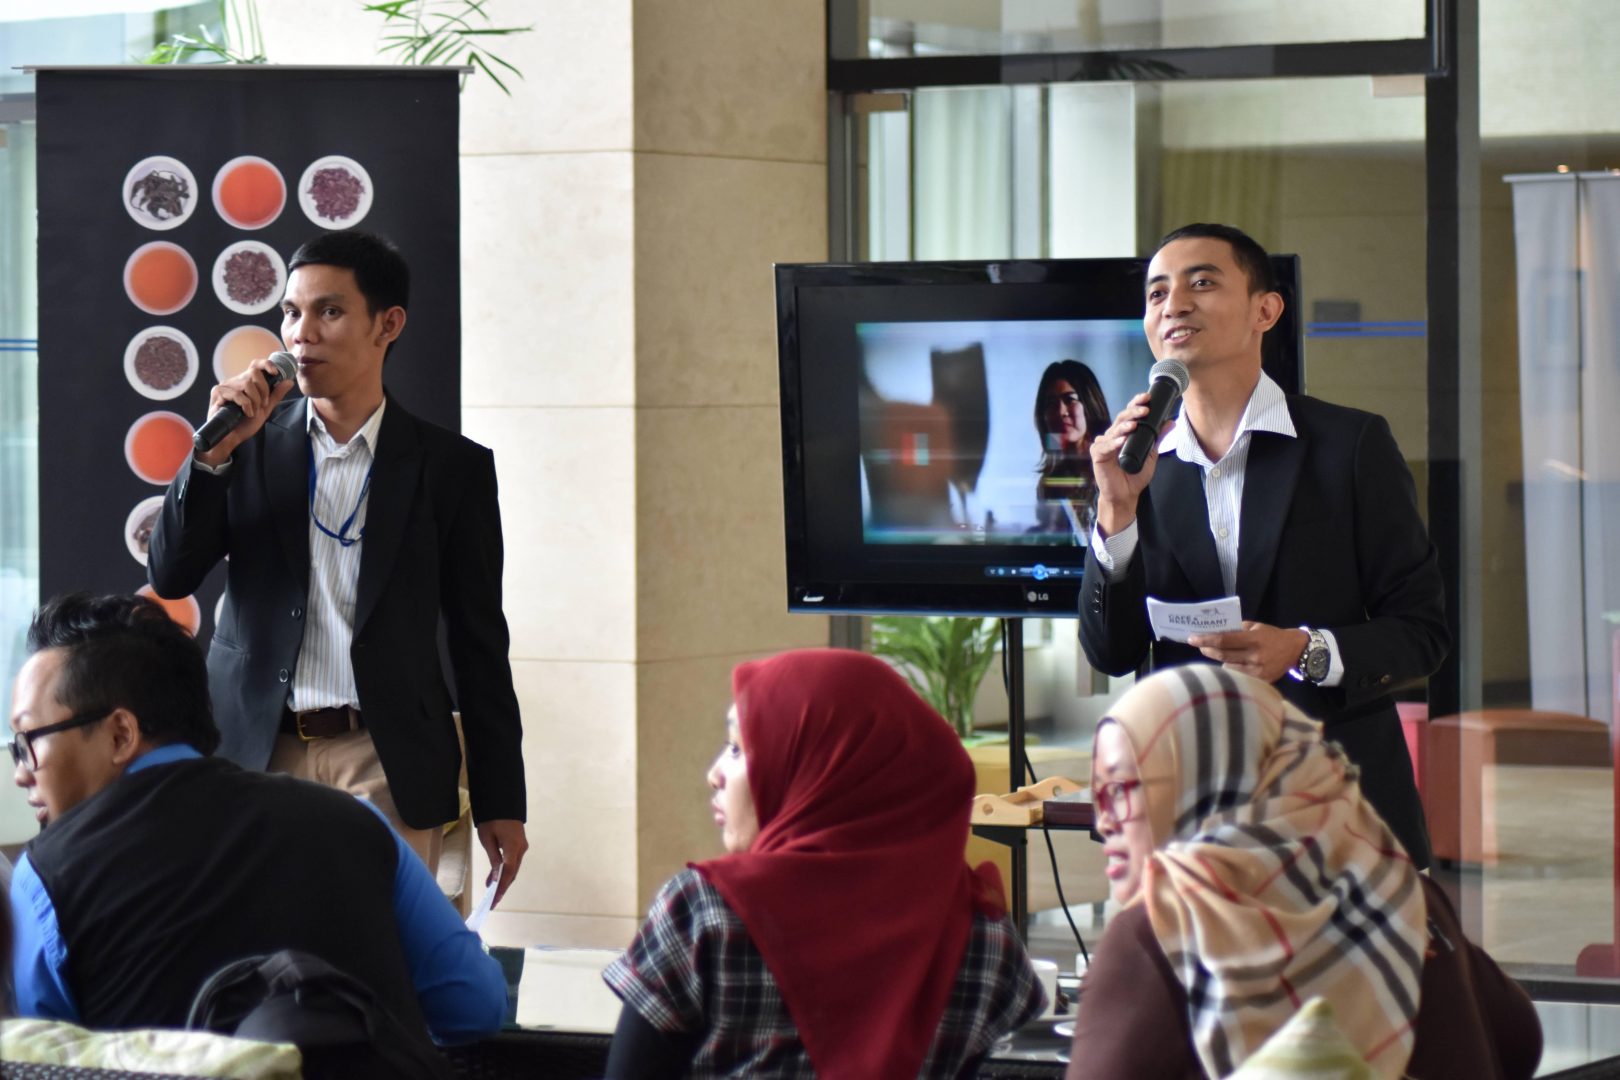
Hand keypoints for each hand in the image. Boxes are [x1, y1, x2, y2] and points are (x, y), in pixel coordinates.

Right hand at [194, 355, 294, 468]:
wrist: (230, 438)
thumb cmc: (244, 424)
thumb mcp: (264, 409)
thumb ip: (275, 395)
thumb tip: (289, 381)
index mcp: (246, 383)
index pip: (255, 365)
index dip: (266, 364)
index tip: (276, 373)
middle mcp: (235, 381)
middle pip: (254, 372)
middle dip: (263, 390)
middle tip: (262, 404)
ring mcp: (225, 386)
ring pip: (247, 383)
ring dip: (255, 400)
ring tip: (252, 412)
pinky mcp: (217, 392)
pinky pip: (237, 393)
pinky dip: (246, 405)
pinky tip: (246, 413)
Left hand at [475, 819, 527, 908]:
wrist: (502, 803)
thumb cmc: (492, 819)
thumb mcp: (487, 839)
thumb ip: (493, 858)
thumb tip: (496, 877)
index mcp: (513, 846)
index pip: (509, 871)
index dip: (502, 886)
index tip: (495, 899)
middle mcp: (521, 848)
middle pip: (513, 873)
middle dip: (503, 887)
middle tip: (492, 901)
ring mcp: (522, 846)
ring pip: (514, 868)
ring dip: (504, 880)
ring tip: (491, 892)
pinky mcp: (520, 845)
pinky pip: (514, 862)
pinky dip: (506, 871)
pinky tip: (495, 878)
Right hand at [1089, 391, 1176, 537]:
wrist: (1125, 495)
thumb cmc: (1135, 476)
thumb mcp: (1151, 455)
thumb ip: (1157, 438)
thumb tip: (1170, 422)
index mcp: (1124, 433)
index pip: (1129, 415)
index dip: (1136, 404)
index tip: (1147, 397)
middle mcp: (1112, 436)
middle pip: (1121, 418)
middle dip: (1133, 412)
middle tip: (1144, 409)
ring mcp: (1104, 445)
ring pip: (1113, 430)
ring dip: (1124, 426)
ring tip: (1135, 425)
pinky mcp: (1097, 456)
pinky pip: (1105, 447)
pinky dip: (1114, 443)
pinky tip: (1121, 441)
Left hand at [1186, 622, 1308, 683]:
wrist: (1296, 651)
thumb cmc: (1273, 636)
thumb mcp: (1257, 627)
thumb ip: (1238, 629)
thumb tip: (1216, 631)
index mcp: (1254, 639)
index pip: (1224, 640)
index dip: (1206, 640)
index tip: (1192, 638)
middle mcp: (1254, 656)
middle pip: (1223, 655)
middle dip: (1207, 649)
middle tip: (1199, 645)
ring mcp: (1257, 670)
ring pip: (1228, 666)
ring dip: (1218, 659)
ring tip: (1213, 652)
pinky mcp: (1260, 681)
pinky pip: (1238, 675)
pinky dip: (1231, 669)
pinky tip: (1229, 663)